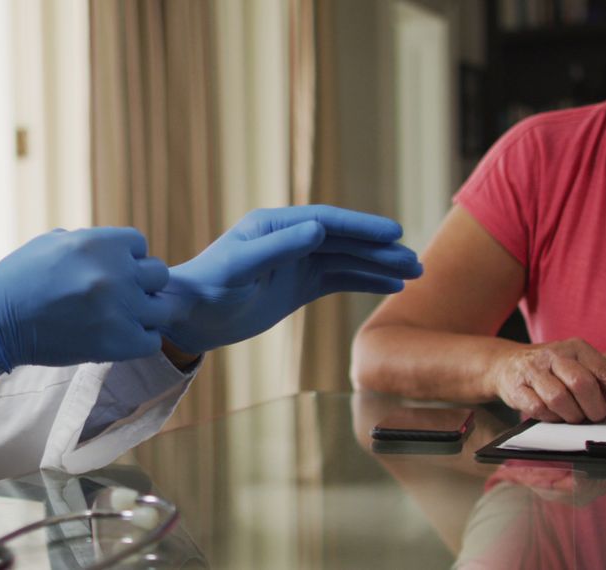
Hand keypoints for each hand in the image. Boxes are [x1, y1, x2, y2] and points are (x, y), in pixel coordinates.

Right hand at [0, 228, 172, 373]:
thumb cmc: (17, 280)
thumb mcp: (51, 243)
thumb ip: (87, 242)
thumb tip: (109, 248)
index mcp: (99, 243)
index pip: (140, 244)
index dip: (127, 258)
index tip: (111, 272)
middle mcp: (114, 272)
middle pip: (157, 274)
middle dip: (141, 284)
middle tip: (119, 297)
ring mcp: (119, 308)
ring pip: (162, 308)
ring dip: (145, 314)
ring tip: (123, 320)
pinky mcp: (117, 342)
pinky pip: (151, 340)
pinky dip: (139, 340)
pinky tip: (118, 338)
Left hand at [158, 206, 422, 354]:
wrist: (190, 317)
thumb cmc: (207, 288)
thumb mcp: (239, 268)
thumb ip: (277, 249)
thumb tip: (318, 229)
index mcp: (274, 225)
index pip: (327, 221)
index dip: (361, 227)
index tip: (394, 234)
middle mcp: (290, 238)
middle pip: (344, 240)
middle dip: (380, 249)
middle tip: (415, 261)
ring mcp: (296, 262)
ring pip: (346, 260)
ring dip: (379, 266)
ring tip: (414, 274)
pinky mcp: (298, 286)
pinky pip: (338, 279)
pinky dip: (365, 281)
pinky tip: (391, 286)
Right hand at [489, 338, 605, 425]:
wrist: (505, 363)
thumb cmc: (549, 369)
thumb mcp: (576, 366)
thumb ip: (600, 382)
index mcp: (576, 348)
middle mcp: (554, 354)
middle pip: (582, 384)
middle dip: (593, 408)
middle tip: (594, 416)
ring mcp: (532, 369)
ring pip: (559, 399)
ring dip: (570, 415)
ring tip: (571, 415)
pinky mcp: (515, 386)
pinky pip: (538, 409)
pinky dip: (550, 417)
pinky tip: (552, 413)